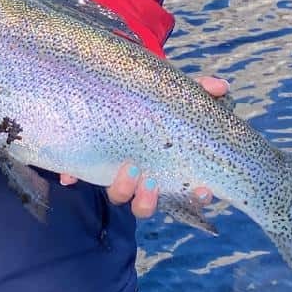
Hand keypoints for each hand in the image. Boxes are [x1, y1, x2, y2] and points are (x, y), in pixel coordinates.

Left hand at [59, 75, 228, 218]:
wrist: (120, 91)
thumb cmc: (158, 102)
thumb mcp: (179, 96)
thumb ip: (201, 91)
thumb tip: (220, 86)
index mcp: (168, 170)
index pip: (188, 195)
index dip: (198, 198)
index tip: (202, 189)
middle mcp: (142, 180)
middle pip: (145, 205)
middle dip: (149, 199)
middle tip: (151, 179)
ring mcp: (115, 175)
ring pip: (118, 195)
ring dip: (123, 188)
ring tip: (127, 167)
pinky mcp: (89, 163)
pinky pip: (78, 175)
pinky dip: (74, 175)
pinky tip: (71, 174)